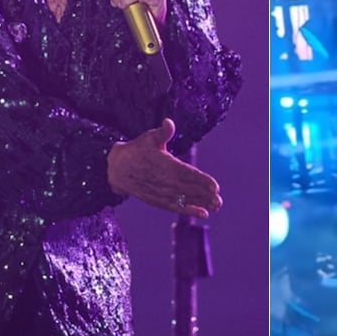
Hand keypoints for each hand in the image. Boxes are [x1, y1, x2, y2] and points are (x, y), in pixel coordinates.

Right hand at [106, 118, 221, 218]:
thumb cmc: (137, 150)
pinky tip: (203, 213)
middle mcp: (163, 180)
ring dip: (200, 203)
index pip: (186, 173)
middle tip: (219, 200)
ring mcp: (160, 192)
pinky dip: (188, 210)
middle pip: (188, 189)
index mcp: (163, 164)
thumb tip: (169, 122)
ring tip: (216, 207)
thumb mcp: (148, 138)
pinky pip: (175, 207)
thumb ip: (162, 133)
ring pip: (183, 199)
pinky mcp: (157, 200)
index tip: (215, 186)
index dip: (201, 180)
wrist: (117, 169)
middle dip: (204, 195)